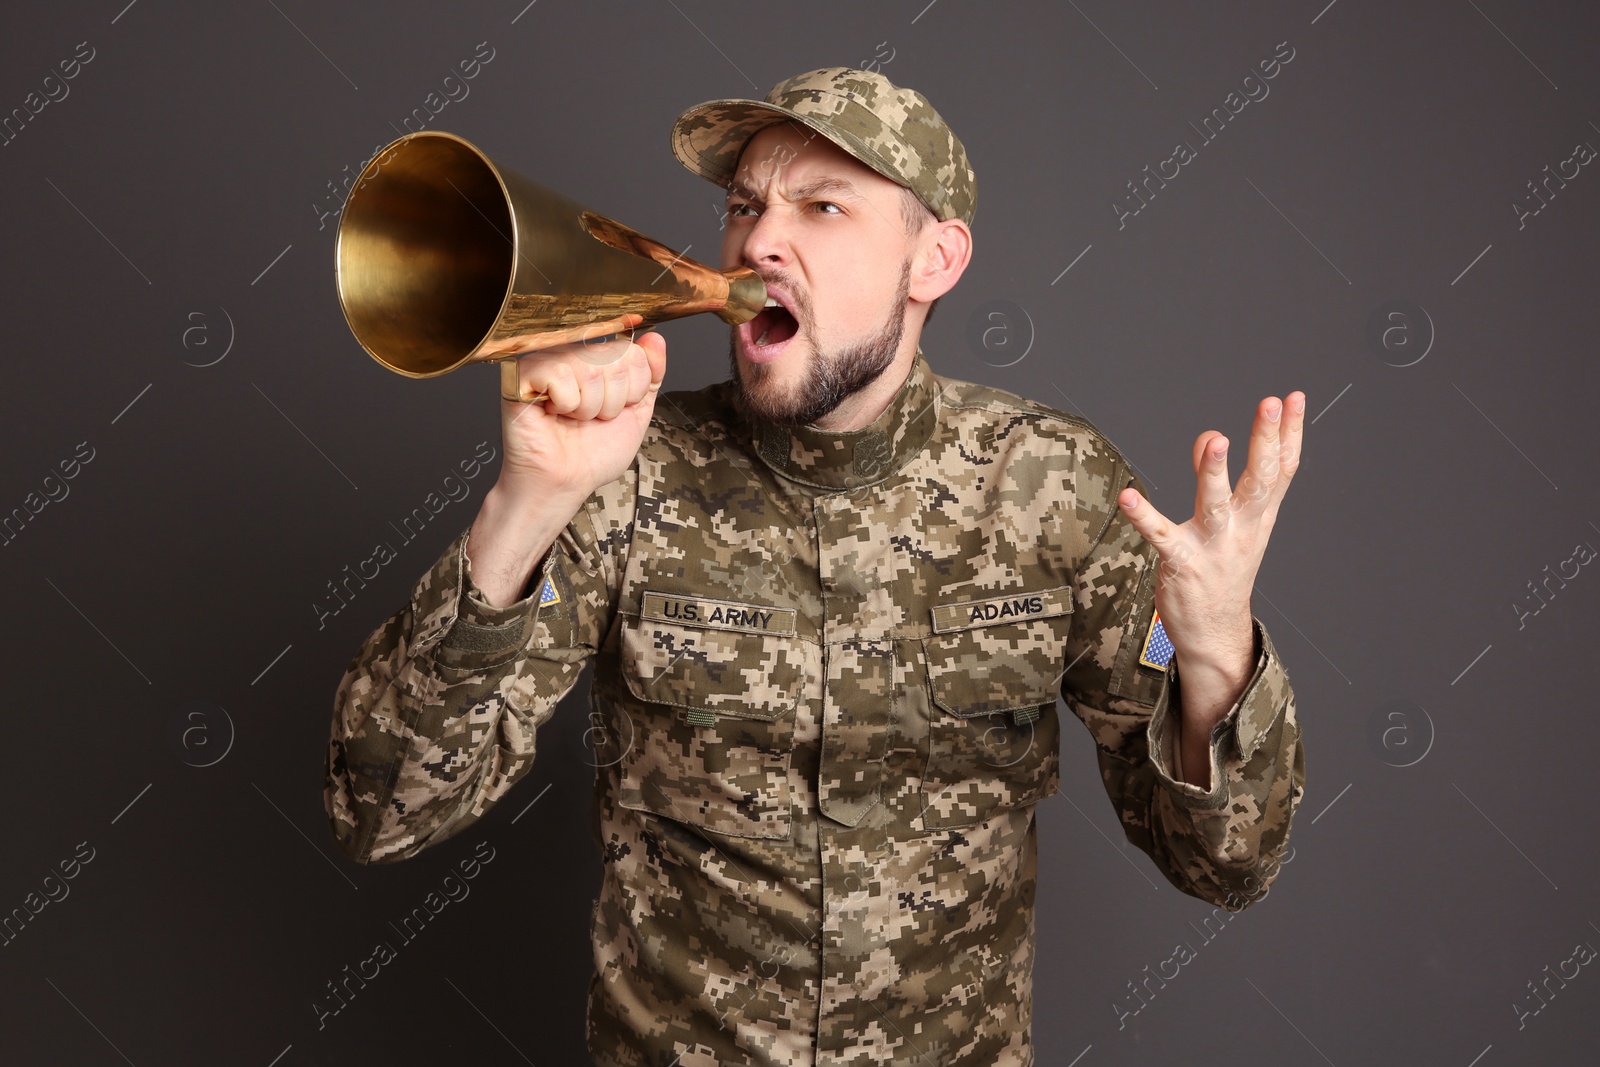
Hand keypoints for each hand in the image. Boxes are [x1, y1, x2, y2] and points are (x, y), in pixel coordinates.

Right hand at [498, 330, 666, 503]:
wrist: (564, 483)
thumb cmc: (592, 454)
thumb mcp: (636, 414)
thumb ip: (650, 376)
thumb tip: (656, 339)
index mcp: (599, 359)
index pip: (635, 353)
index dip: (633, 391)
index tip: (615, 410)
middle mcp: (573, 353)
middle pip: (616, 358)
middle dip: (612, 402)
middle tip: (591, 418)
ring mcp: (548, 360)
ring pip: (591, 369)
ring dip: (588, 407)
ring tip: (572, 417)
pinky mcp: (523, 374)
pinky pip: (560, 375)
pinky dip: (564, 405)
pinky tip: (553, 413)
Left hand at [1116, 392, 1305, 720]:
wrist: (1215, 632)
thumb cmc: (1225, 569)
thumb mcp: (1240, 524)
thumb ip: (1230, 480)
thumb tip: (1212, 436)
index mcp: (1260, 516)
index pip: (1283, 469)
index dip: (1289, 432)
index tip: (1294, 397)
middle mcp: (1243, 529)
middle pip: (1261, 479)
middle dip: (1266, 440)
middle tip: (1270, 403)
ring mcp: (1214, 547)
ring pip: (1216, 505)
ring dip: (1215, 472)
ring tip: (1214, 439)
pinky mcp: (1182, 564)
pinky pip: (1161, 537)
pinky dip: (1144, 517)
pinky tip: (1128, 497)